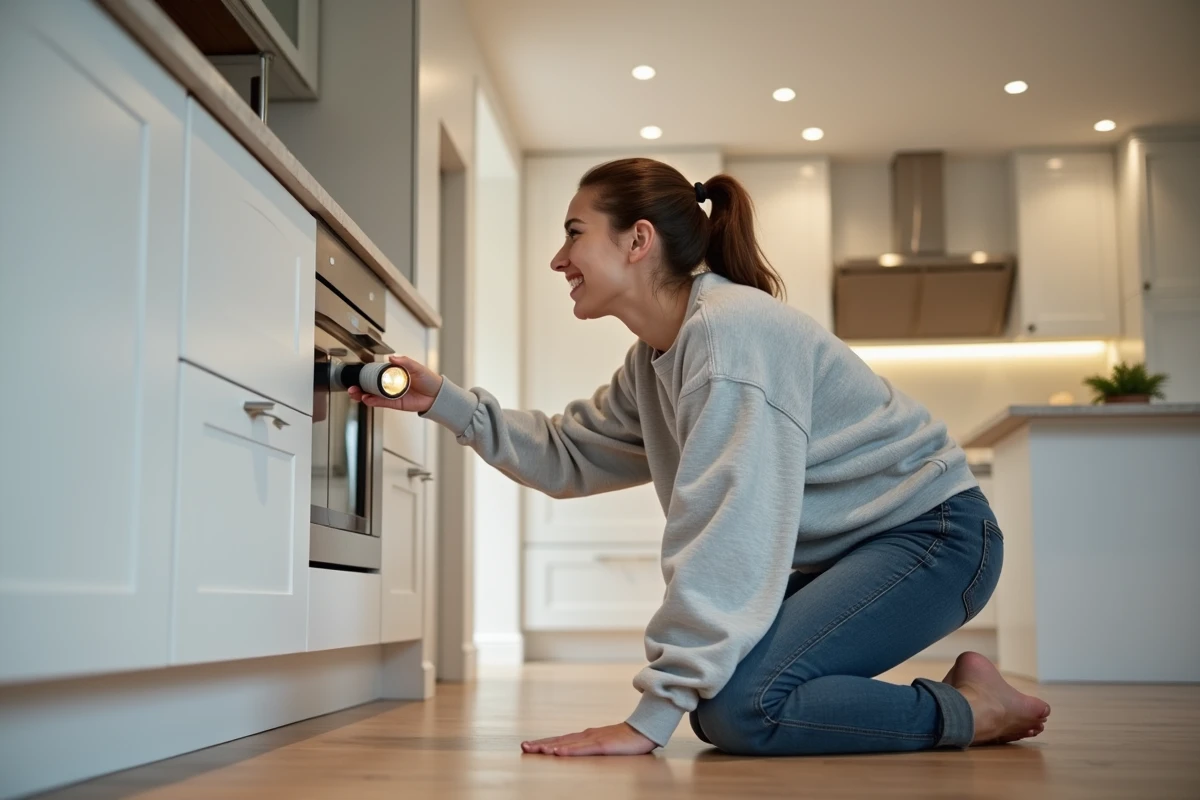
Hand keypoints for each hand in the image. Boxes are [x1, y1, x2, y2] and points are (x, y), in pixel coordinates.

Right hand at [347, 355, 442, 413]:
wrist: (438, 395)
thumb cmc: (429, 380)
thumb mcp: (417, 367)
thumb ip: (404, 362)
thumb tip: (392, 357)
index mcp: (394, 374)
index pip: (376, 374)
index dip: (365, 375)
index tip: (357, 374)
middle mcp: (391, 384)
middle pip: (371, 386)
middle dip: (359, 386)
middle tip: (352, 386)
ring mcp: (392, 394)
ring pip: (373, 395)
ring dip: (363, 394)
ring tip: (356, 393)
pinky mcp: (395, 404)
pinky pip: (382, 403)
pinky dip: (373, 401)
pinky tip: (366, 399)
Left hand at [521, 723, 657, 756]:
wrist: (643, 731)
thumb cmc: (624, 739)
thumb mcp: (602, 743)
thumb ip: (587, 746)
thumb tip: (572, 750)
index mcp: (585, 736)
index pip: (560, 740)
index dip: (543, 742)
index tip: (528, 745)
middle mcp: (585, 736)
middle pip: (559, 740)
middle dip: (541, 744)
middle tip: (524, 746)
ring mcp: (594, 739)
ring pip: (568, 744)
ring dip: (551, 746)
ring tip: (536, 749)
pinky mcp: (602, 745)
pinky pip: (583, 749)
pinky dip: (569, 751)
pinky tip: (559, 752)